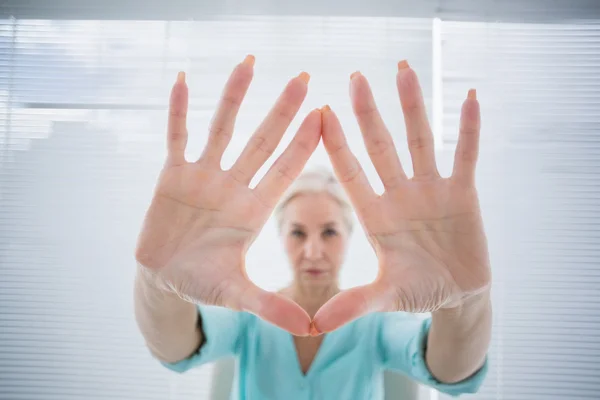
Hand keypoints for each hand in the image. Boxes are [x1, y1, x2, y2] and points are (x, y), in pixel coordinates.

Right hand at [135, 56, 319, 335]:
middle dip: (282, 111)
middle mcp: (233, 185)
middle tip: (305, 78)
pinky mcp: (172, 175)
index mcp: (253, 209)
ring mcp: (203, 176)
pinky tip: (184, 79)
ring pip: (223, 129)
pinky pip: (178, 136)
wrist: (165, 277)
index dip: (303, 144)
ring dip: (235, 97)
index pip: (284, 170)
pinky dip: (180, 110)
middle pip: (261, 141)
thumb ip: (269, 306)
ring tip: (250, 63)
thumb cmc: (203, 282)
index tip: (325, 116)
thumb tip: (309, 329)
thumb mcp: (236, 294)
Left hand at [313, 62, 491, 333]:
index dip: (337, 146)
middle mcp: (399, 194)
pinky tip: (470, 97)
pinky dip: (468, 129)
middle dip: (369, 114)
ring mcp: (431, 190)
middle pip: (381, 147)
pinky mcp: (463, 192)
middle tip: (355, 78)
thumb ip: (355, 304)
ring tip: (404, 70)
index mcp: (376, 215)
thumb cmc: (417, 291)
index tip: (320, 115)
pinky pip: (465, 154)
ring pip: (419, 141)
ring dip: (414, 107)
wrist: (456, 293)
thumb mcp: (387, 297)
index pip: (351, 173)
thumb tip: (316, 325)